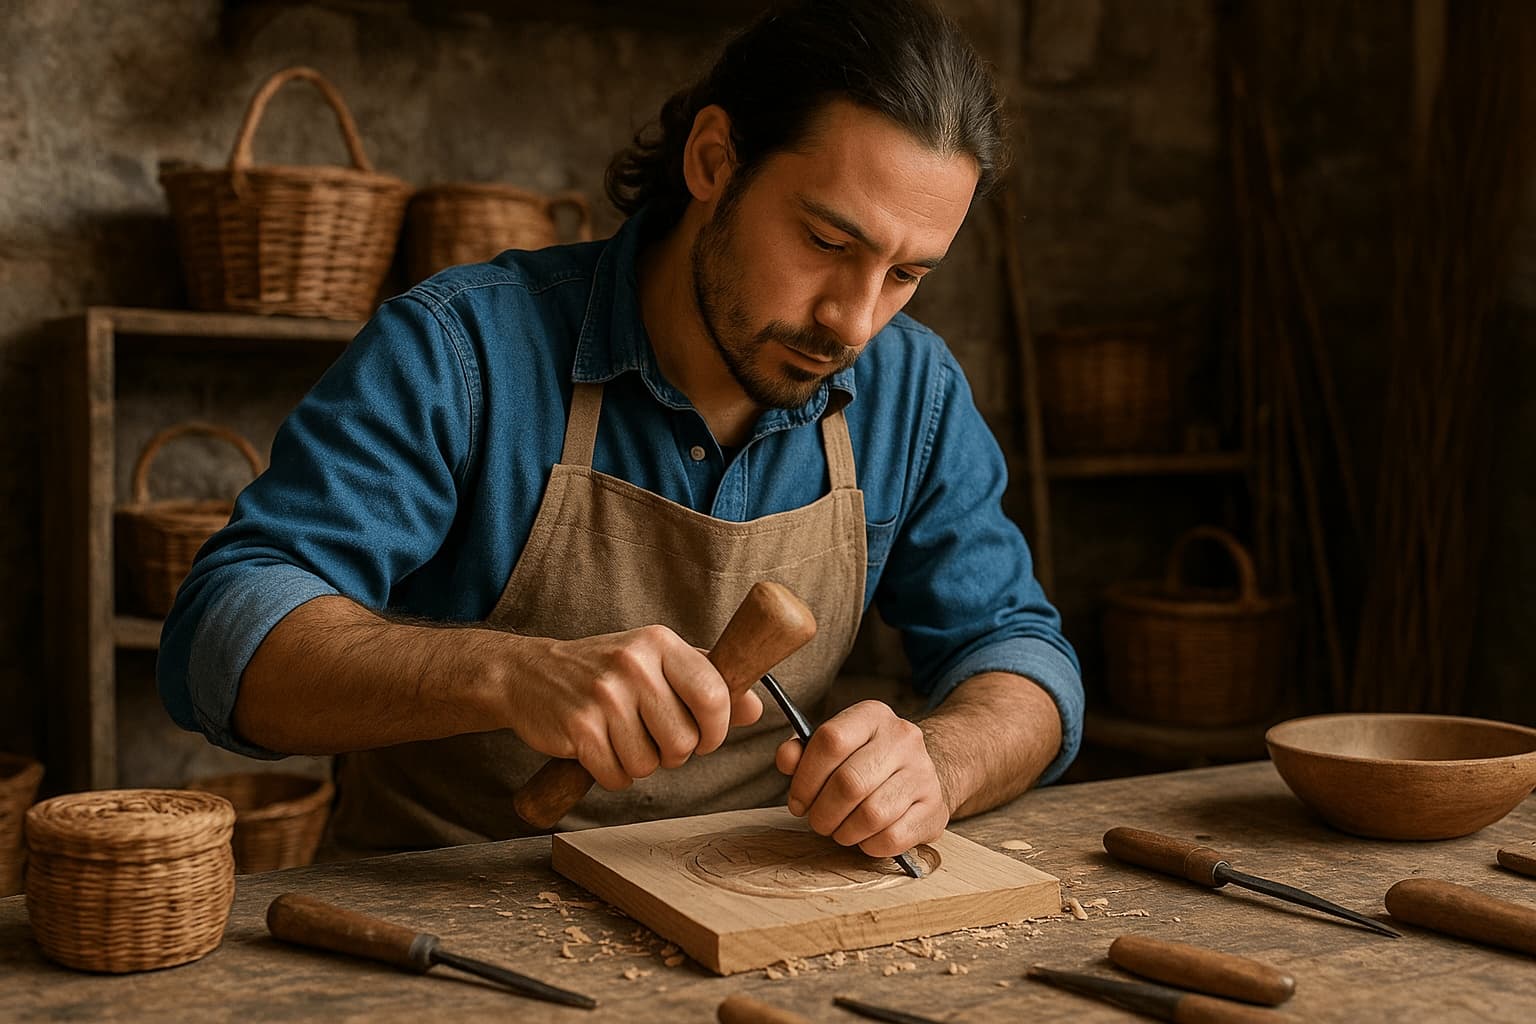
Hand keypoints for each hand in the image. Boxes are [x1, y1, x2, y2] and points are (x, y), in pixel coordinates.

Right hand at [505, 626, 762, 790]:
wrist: (528, 674)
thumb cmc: (603, 670)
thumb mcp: (655, 662)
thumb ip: (704, 681)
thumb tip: (754, 709)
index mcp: (659, 643)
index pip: (715, 695)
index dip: (717, 729)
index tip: (705, 737)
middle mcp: (633, 664)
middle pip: (684, 741)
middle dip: (673, 753)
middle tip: (652, 738)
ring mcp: (604, 695)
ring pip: (650, 764)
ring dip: (639, 764)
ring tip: (622, 739)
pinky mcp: (578, 727)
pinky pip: (618, 776)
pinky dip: (613, 774)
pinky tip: (599, 750)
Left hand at [775, 700, 947, 857]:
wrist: (918, 774)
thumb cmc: (864, 762)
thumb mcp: (834, 747)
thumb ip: (802, 752)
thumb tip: (787, 759)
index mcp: (872, 715)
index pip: (831, 740)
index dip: (805, 778)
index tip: (798, 801)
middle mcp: (903, 738)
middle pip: (849, 783)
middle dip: (823, 812)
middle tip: (817, 822)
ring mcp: (923, 773)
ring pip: (872, 814)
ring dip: (845, 832)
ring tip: (839, 831)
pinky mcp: (935, 808)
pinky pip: (892, 837)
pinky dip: (869, 845)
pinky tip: (865, 838)